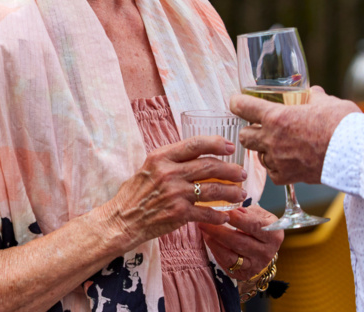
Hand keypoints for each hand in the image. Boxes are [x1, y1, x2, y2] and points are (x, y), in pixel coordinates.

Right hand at [101, 136, 248, 246]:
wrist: (122, 220)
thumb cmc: (135, 194)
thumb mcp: (149, 167)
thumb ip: (171, 160)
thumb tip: (196, 155)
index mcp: (161, 157)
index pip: (195, 144)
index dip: (217, 143)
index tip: (230, 147)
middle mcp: (169, 172)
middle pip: (209, 166)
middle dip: (230, 169)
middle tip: (241, 173)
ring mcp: (175, 193)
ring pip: (212, 189)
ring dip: (231, 191)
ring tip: (240, 192)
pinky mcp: (178, 213)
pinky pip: (206, 212)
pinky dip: (218, 215)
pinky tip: (225, 215)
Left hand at [199, 206, 283, 279]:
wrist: (264, 249)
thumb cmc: (260, 226)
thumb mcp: (260, 215)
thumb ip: (248, 212)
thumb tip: (234, 210)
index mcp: (274, 234)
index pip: (254, 226)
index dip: (238, 219)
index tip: (223, 211)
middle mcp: (266, 252)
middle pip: (239, 241)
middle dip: (219, 230)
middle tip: (204, 219)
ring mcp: (255, 265)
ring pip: (231, 255)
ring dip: (214, 241)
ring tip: (203, 228)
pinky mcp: (244, 273)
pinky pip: (226, 263)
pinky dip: (215, 251)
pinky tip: (208, 239)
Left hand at [230, 86, 360, 184]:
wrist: (356, 153)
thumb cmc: (342, 124)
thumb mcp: (326, 102)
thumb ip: (312, 97)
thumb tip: (311, 92)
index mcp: (277, 117)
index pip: (242, 107)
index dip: (237, 103)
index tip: (237, 102)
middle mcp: (272, 139)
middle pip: (244, 136)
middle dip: (249, 131)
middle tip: (260, 128)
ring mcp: (278, 160)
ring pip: (259, 156)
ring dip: (266, 150)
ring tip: (281, 146)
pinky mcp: (288, 177)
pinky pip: (273, 172)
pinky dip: (278, 167)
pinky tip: (289, 161)